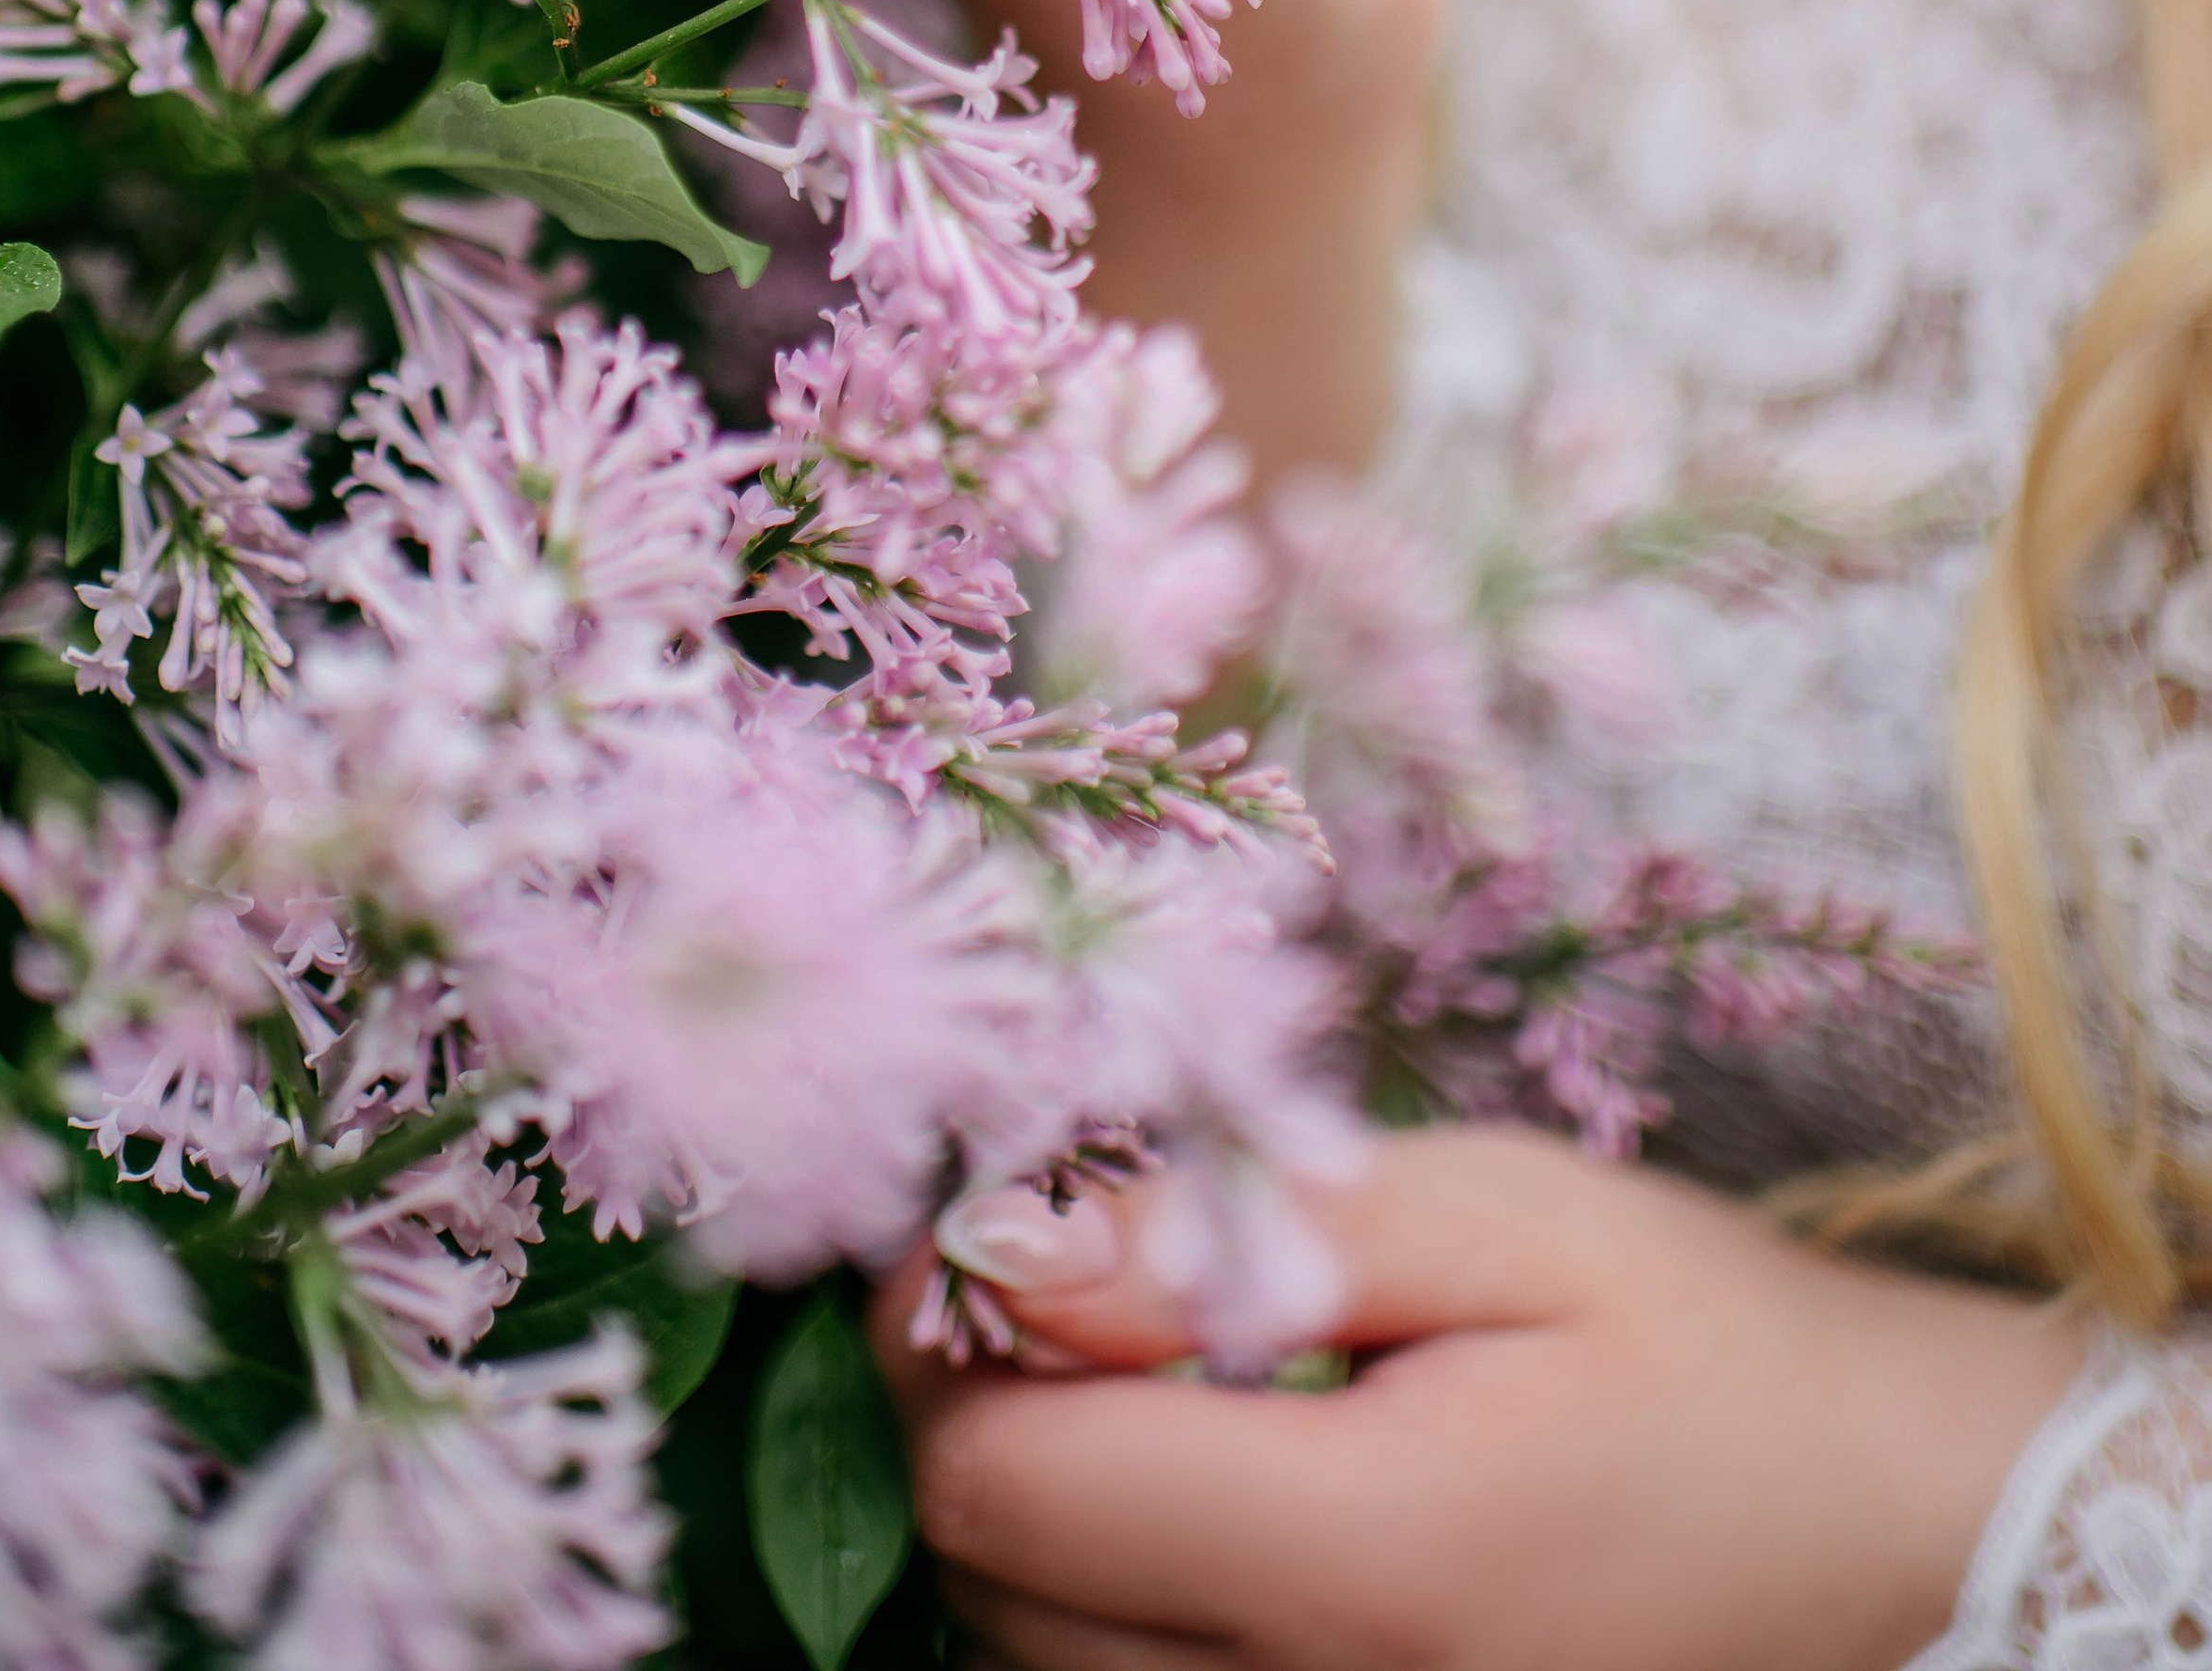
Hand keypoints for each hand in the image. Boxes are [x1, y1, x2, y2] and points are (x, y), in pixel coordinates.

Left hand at [881, 1130, 2088, 1670]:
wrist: (1899, 1534)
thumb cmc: (1709, 1347)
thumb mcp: (1503, 1218)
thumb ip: (1244, 1226)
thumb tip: (1015, 1240)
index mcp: (1360, 1559)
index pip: (1002, 1482)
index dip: (945, 1333)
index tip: (983, 1219)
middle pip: (990, 1581)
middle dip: (979, 1407)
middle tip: (1066, 1270)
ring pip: (1030, 1665)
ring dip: (1035, 1509)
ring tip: (1145, 1370)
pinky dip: (1107, 1602)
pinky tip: (1197, 1489)